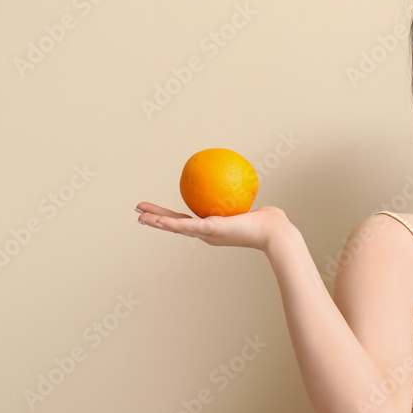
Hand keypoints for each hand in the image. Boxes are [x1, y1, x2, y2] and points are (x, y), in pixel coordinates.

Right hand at [135, 202, 290, 251]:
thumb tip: (237, 178)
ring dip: (157, 223)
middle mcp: (207, 233)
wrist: (273, 232)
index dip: (172, 218)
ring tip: (139, 217)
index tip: (159, 212)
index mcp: (213, 228)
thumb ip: (240, 193)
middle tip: (139, 214)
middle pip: (176, 226)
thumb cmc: (267, 220)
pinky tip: (156, 219)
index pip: (188, 221)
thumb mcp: (249, 202)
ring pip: (176, 228)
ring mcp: (208, 233)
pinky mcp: (211, 230)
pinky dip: (169, 223)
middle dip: (157, 220)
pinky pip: (186, 225)